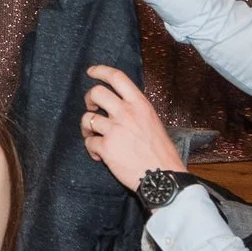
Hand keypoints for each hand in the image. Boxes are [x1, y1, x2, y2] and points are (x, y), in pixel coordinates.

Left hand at [82, 64, 184, 191]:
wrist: (164, 179)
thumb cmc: (161, 153)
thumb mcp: (153, 123)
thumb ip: (136, 111)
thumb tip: (118, 104)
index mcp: (141, 106)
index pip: (118, 78)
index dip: (101, 71)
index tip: (91, 72)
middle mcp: (126, 114)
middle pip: (96, 93)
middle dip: (88, 99)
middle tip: (91, 108)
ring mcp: (115, 130)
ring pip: (87, 118)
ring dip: (86, 127)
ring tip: (94, 136)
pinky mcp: (106, 147)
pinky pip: (89, 142)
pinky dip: (92, 148)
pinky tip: (100, 155)